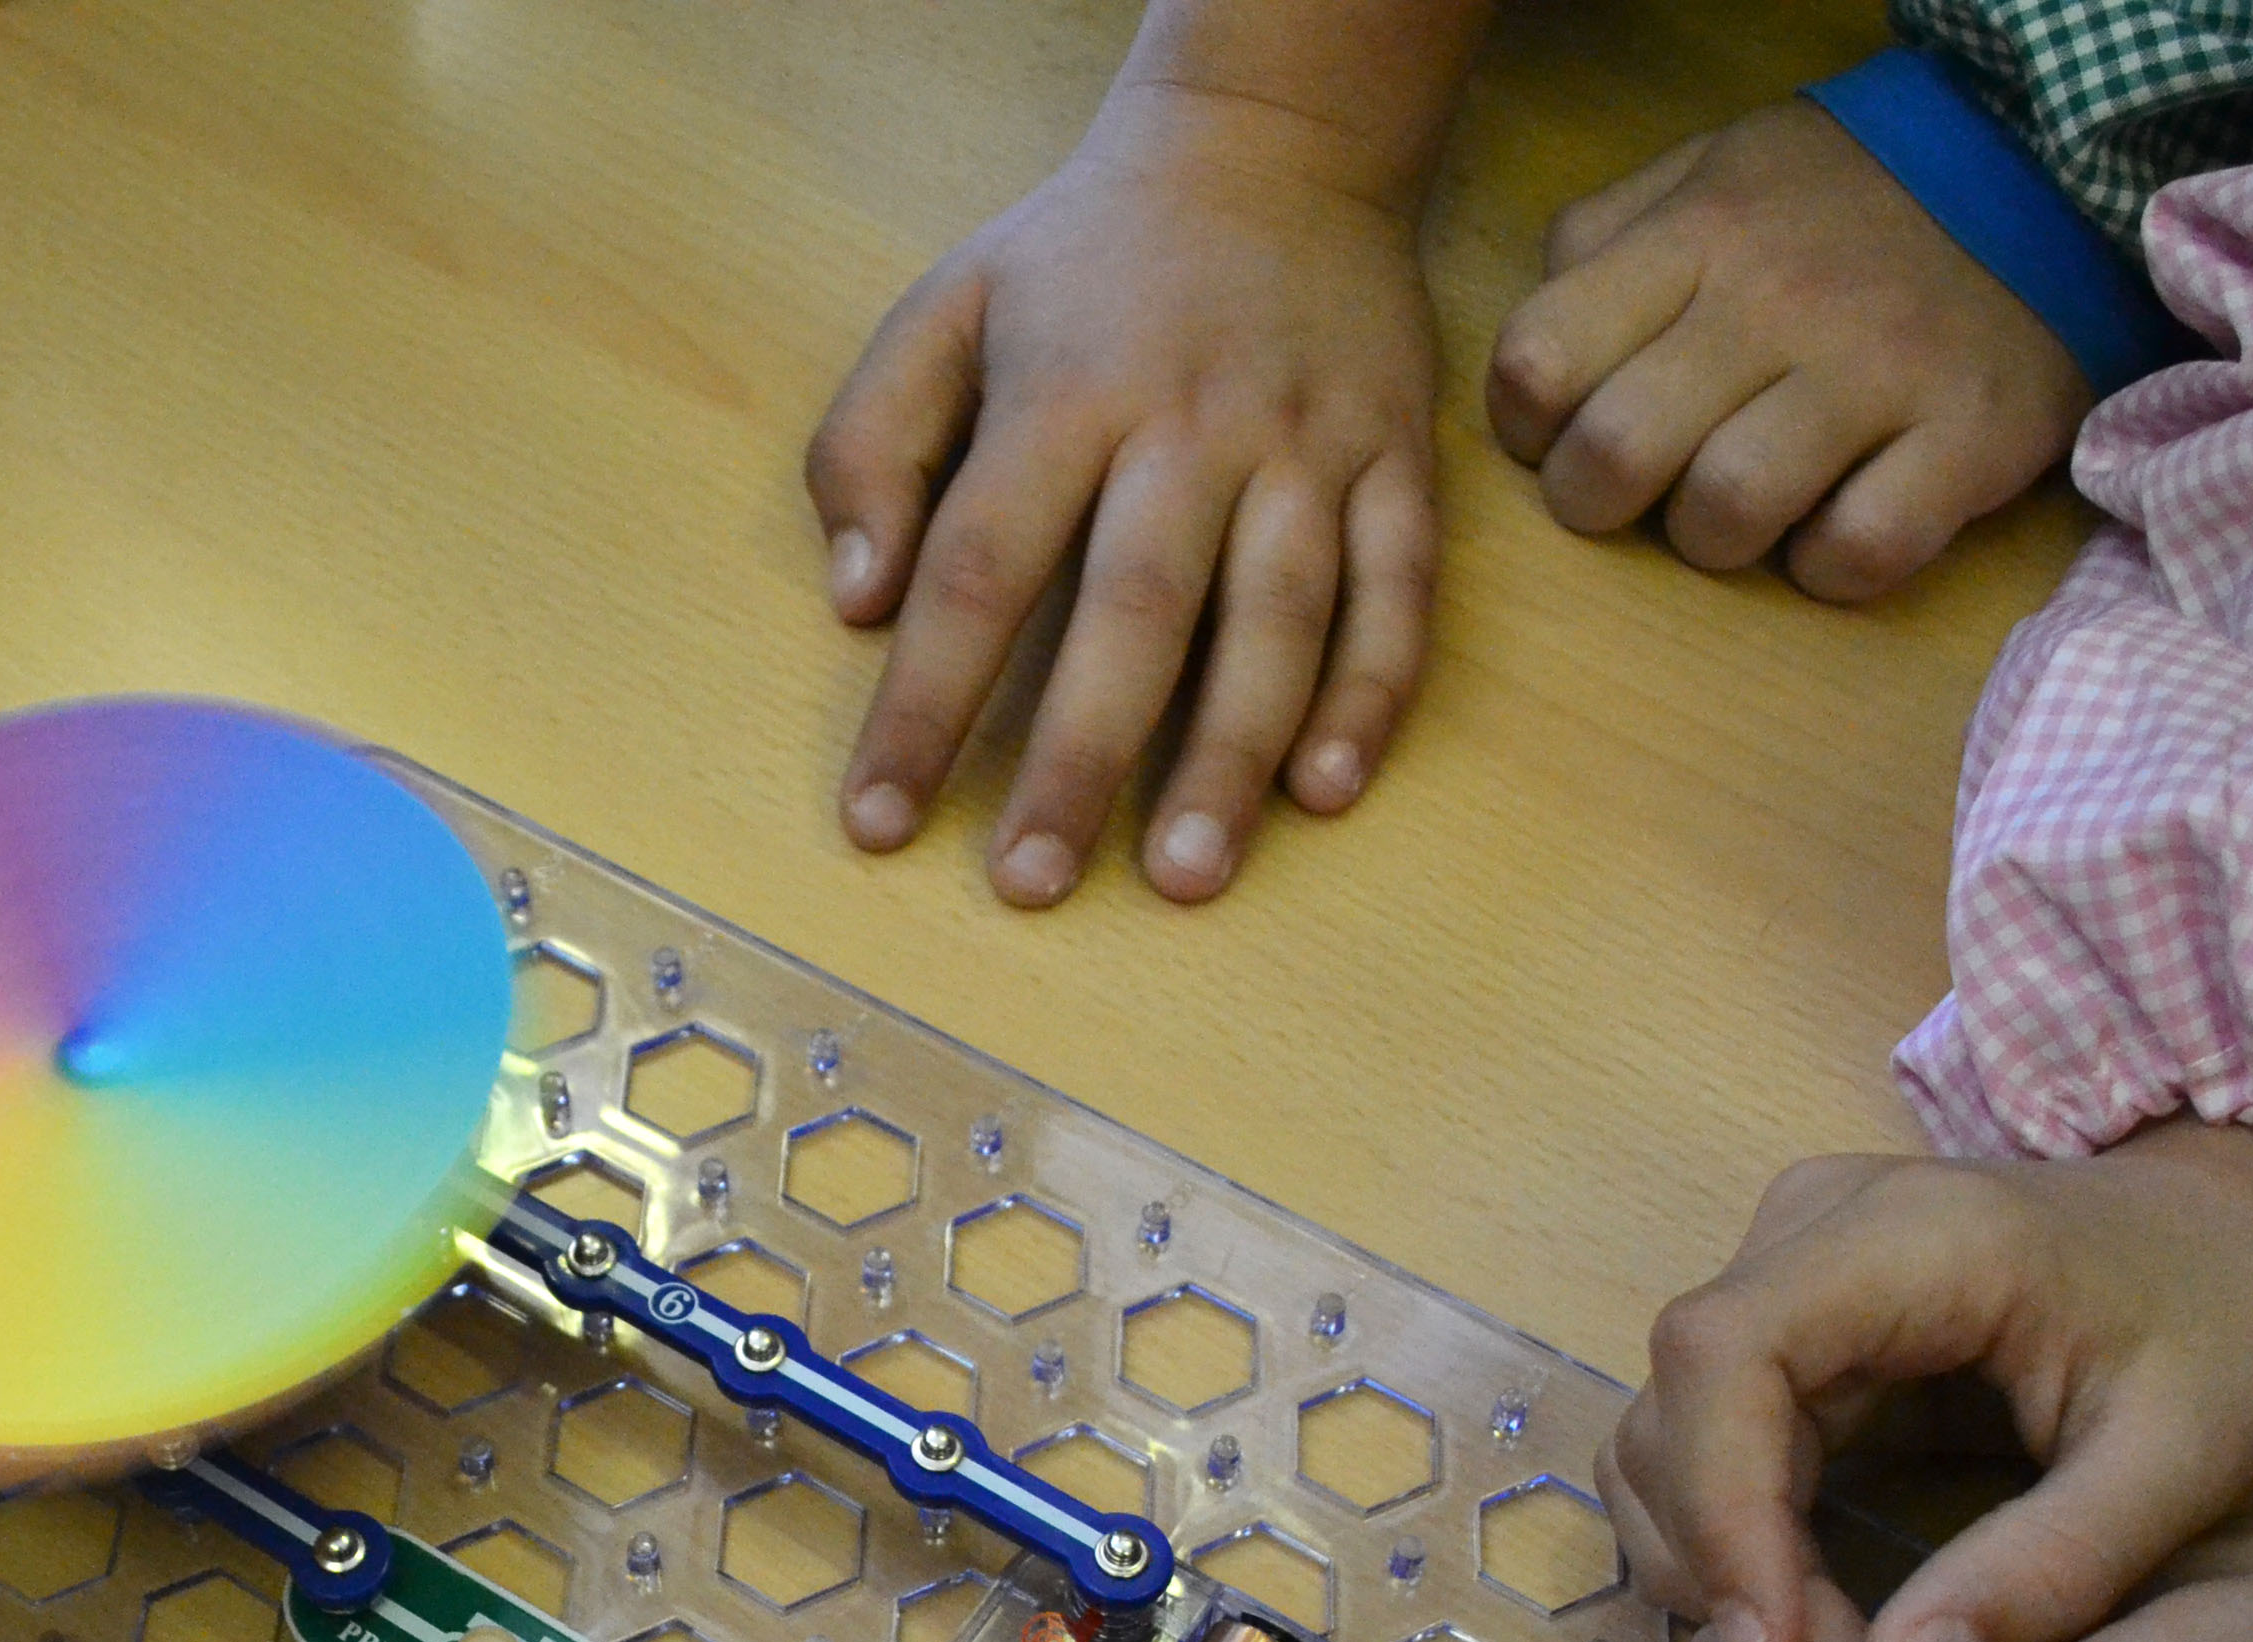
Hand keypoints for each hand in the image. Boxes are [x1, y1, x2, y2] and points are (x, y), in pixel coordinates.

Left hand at [808, 81, 1434, 906]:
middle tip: (1033, 886)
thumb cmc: (1086, 261)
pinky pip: (1397, 591)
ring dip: (1232, 755)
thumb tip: (855, 604)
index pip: (978, 569)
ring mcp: (1309, 446)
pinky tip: (1326, 790)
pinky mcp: (1397, 462)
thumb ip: (871, 446)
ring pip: (1277, 618)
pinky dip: (1370, 695)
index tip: (878, 822)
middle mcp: (1194, 426)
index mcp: (1067, 392)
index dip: (923, 705)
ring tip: (1188, 878)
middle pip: (1132, 613)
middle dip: (1079, 761)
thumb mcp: (944, 308)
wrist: (1276, 145)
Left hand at [1486, 100, 2090, 599]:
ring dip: (1713, 542)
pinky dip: (1830, 567)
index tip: (1563, 434)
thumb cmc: (1847, 199)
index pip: (1538, 360)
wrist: (2049, 172)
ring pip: (1727, 514)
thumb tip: (1538, 351)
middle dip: (1600, 503)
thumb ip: (1608, 243)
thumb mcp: (1715, 174)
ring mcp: (1882, 370)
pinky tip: (1836, 526)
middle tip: (1641, 494)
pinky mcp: (1973, 436)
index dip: (1528, 427)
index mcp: (1701, 233)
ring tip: (1742, 509)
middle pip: (1616, 456)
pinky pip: (1857, 553)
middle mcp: (1780, 299)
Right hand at [1610, 1122, 2252, 1641]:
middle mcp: (1811, 1229)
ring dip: (1719, 1566)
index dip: (1720, 1510)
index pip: (1725, 1354)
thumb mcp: (2185, 1457)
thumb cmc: (2238, 1316)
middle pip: (1675, 1408)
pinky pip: (1709, 1445)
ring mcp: (1785, 1269)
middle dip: (1726, 1568)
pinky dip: (1740, 1545)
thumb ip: (2050, 1569)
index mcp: (1913, 1235)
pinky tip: (1821, 1616)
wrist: (2247, 1219)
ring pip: (1668, 1437)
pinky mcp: (1788, 1324)